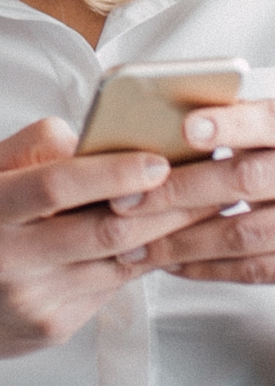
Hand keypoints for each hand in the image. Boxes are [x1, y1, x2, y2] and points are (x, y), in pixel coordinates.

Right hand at [0, 118, 198, 366]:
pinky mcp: (53, 327)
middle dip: (165, 205)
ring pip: (118, 262)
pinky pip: (110, 288)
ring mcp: (32, 298)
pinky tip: (155, 243)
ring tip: (198, 209)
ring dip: (165, 234)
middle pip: (104, 230)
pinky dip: (137, 262)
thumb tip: (91, 135)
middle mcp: (6, 258)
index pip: (55, 186)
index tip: (157, 160)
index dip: (112, 172)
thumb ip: (30, 147)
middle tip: (205, 183)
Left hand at [113, 99, 274, 281]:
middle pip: (245, 179)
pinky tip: (168, 262)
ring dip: (180, 241)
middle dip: (178, 191)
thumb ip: (232, 121)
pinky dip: (205, 267)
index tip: (187, 128)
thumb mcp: (266, 131)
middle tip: (124, 201)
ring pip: (243, 233)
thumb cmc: (274, 157)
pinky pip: (253, 268)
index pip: (268, 122)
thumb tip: (162, 117)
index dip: (231, 125)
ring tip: (130, 245)